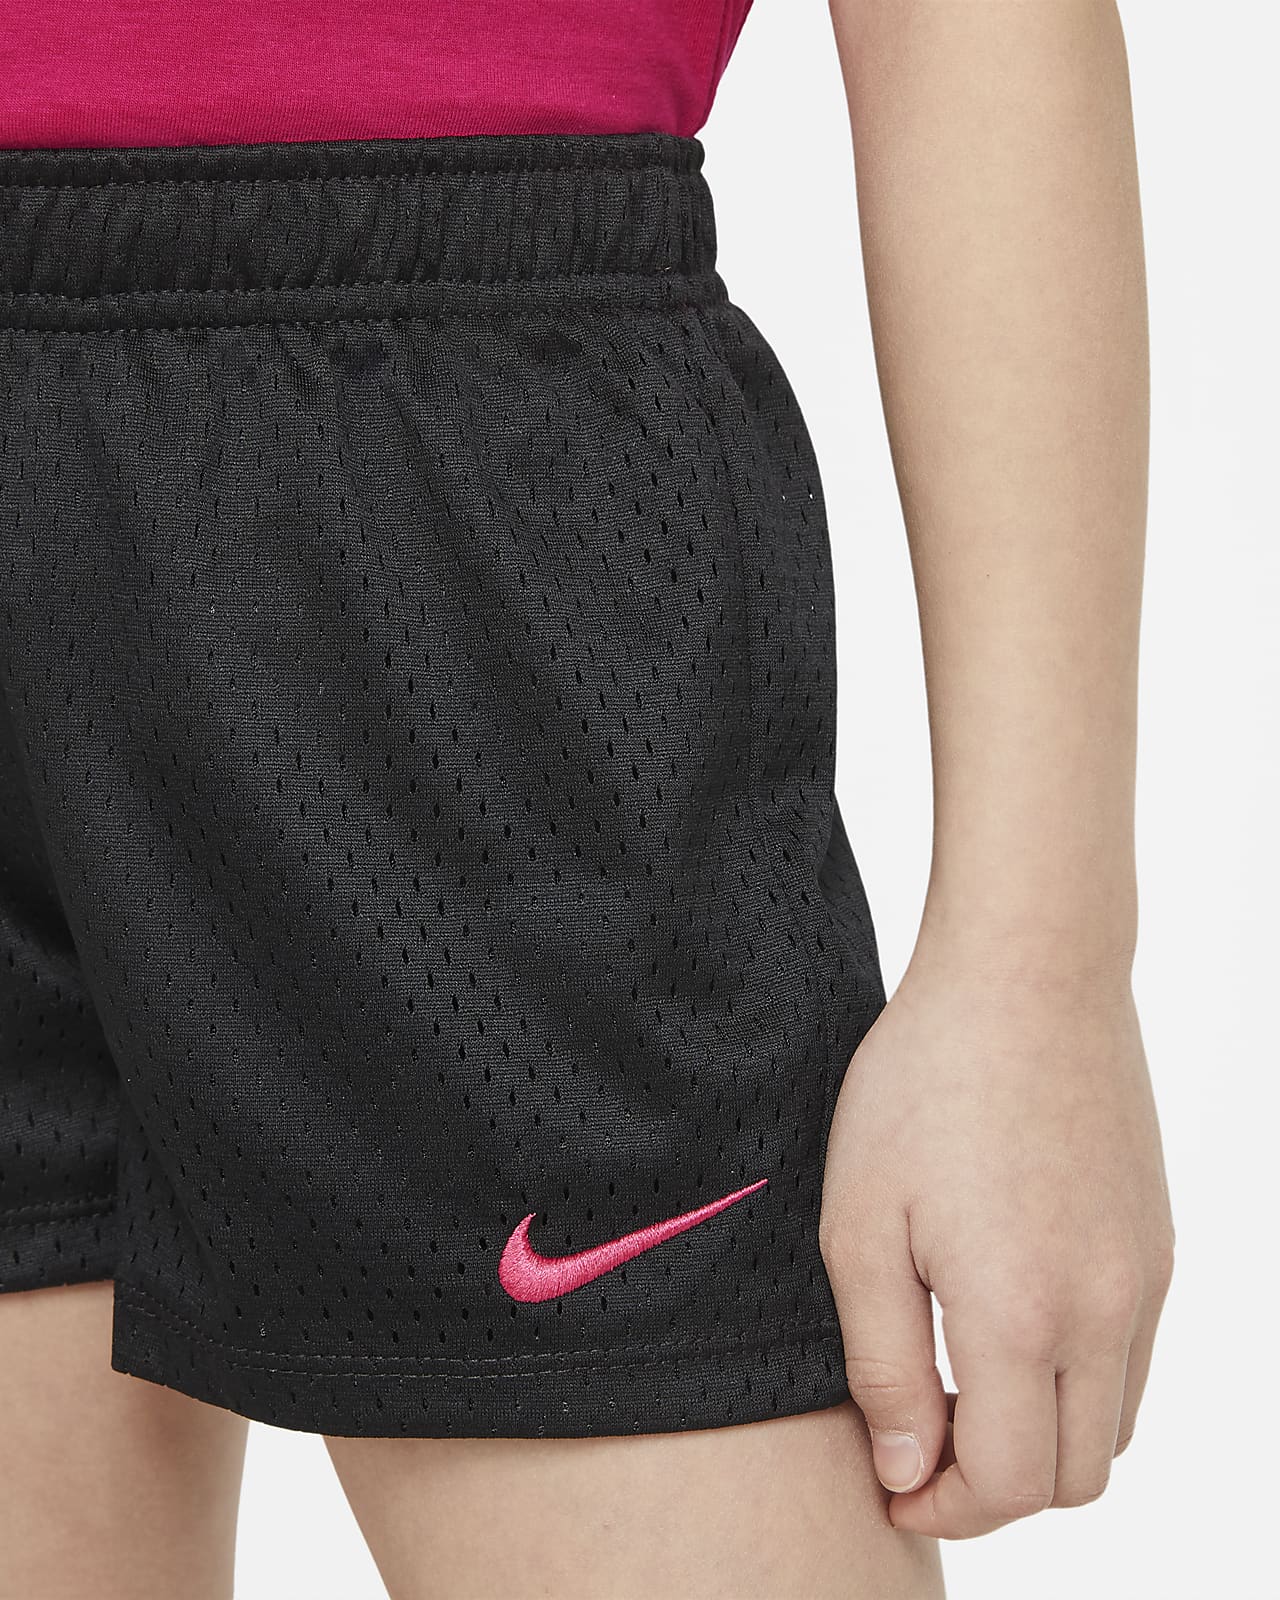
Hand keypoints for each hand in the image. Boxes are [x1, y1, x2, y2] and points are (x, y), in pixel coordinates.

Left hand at [819, 947, 1173, 1538]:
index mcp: (1021, 1313)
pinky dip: (1079, 1382)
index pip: (1008, 1484)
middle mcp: (1105, 1311)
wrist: (1028, 975)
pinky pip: (1134, 1358)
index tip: (891, 1481)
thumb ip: (884, 1361)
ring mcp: (1144, 1277)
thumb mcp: (862, 1221)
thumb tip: (908, 1467)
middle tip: (921, 1444)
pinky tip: (1011, 1323)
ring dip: (1042, 1439)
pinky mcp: (1159, 1243)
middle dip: (994, 1490)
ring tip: (960, 1386)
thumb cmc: (924, 1084)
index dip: (944, 1507)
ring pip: (1114, 1426)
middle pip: (1074, 1478)